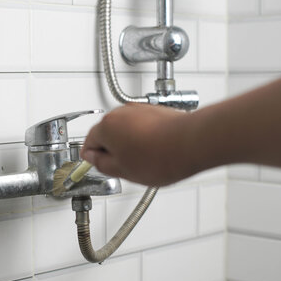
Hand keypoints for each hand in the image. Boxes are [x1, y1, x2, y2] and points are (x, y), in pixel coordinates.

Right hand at [81, 103, 197, 186]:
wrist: (191, 143)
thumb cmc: (160, 157)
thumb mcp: (123, 171)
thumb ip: (102, 164)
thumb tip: (93, 158)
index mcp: (106, 127)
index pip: (88, 142)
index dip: (91, 156)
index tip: (95, 164)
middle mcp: (120, 113)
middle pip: (107, 132)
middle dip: (112, 149)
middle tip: (122, 167)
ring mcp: (139, 109)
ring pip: (125, 128)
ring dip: (128, 142)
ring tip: (142, 161)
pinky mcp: (155, 111)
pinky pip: (141, 125)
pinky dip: (143, 137)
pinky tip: (154, 152)